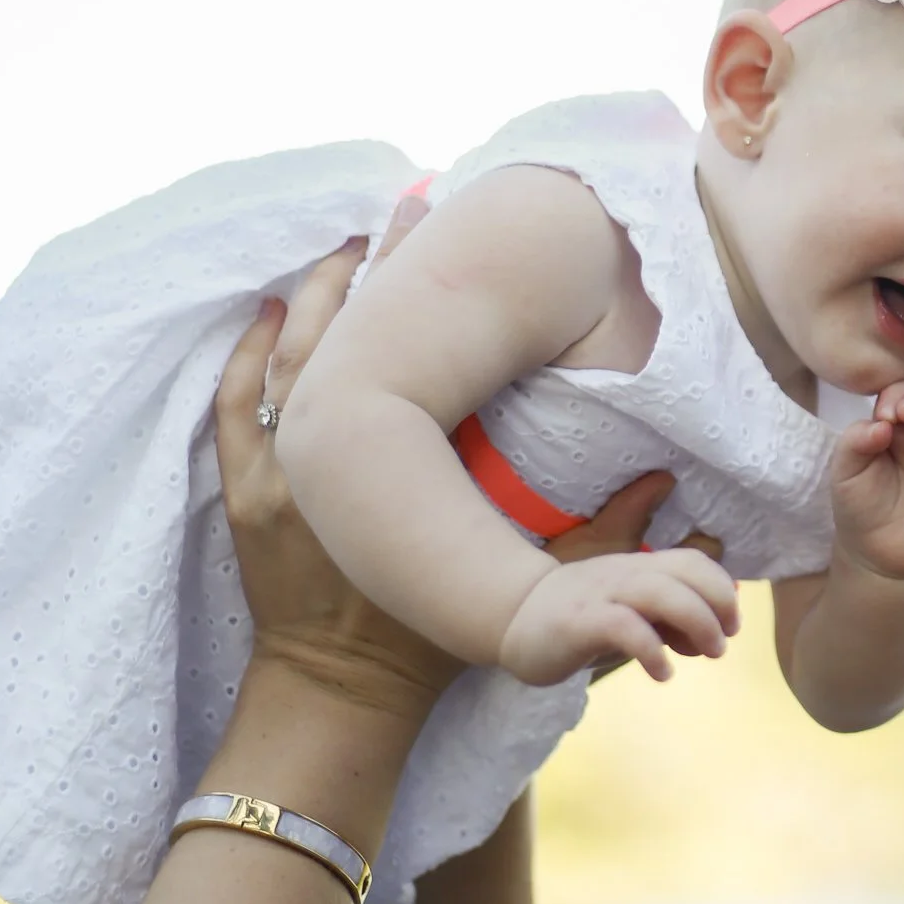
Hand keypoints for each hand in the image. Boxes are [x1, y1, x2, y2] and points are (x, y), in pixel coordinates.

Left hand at [220, 201, 733, 706]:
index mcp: (396, 470)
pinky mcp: (241, 494)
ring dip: (315, 298)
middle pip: (337, 328)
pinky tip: (267, 320)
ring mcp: (272, 472)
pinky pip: (235, 401)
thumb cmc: (423, 649)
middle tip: (403, 207)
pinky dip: (250, 353)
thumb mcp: (525, 591)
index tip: (444, 223)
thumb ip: (601, 543)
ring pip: (284, 355)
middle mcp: (324, 455)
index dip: (419, 278)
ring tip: (345, 247)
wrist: (337, 697)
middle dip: (370, 264)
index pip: (402, 346)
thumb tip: (669, 486)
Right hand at [497, 548, 739, 686]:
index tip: (732, 624)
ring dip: (696, 623)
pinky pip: (625, 627)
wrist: (512, 618)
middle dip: (718, 605)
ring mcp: (602, 594)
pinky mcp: (580, 621)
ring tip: (707, 654)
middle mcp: (625, 574)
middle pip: (686, 572)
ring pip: (661, 594)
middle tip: (723, 643)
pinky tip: (662, 673)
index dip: (722, 589)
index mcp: (640, 569)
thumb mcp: (630, 616)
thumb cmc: (580, 622)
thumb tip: (707, 639)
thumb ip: (667, 622)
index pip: (693, 562)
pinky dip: (652, 650)